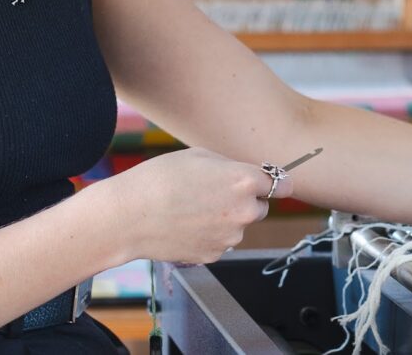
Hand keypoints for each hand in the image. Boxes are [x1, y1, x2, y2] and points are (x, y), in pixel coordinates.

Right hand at [95, 147, 290, 263]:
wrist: (128, 216)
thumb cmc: (159, 179)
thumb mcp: (199, 156)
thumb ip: (230, 167)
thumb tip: (245, 175)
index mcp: (244, 181)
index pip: (283, 185)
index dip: (277, 183)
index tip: (274, 184)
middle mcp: (243, 211)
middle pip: (260, 207)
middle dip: (245, 201)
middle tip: (215, 194)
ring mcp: (230, 237)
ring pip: (238, 227)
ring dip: (226, 220)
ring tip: (192, 210)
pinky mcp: (214, 255)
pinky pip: (220, 242)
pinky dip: (209, 236)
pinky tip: (185, 225)